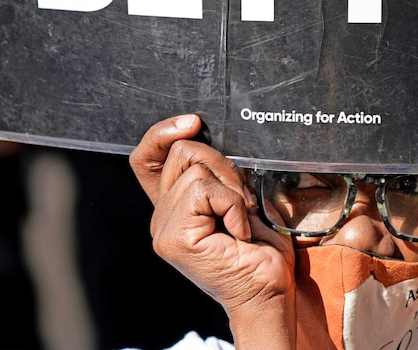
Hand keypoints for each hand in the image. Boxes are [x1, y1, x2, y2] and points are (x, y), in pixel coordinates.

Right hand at [129, 114, 296, 347]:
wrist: (269, 293)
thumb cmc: (262, 252)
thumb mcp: (239, 199)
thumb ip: (218, 175)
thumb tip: (210, 140)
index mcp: (173, 207)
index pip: (147, 158)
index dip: (162, 133)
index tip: (193, 123)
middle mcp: (161, 217)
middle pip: (182, 152)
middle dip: (223, 166)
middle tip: (242, 202)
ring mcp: (163, 229)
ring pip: (195, 168)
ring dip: (232, 190)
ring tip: (241, 221)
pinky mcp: (173, 237)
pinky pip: (203, 189)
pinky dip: (232, 205)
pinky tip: (239, 233)